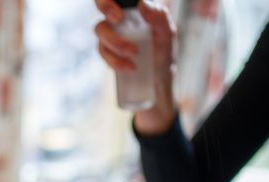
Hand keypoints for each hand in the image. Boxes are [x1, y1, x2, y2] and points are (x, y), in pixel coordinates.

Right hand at [94, 0, 176, 134]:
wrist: (156, 86)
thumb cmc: (164, 56)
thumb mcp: (167, 36)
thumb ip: (159, 17)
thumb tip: (142, 3)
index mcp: (136, 10)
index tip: (122, 10)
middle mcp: (121, 18)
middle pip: (102, 3)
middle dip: (105, 5)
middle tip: (118, 19)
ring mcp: (112, 34)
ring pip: (100, 28)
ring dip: (115, 42)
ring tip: (134, 54)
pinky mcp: (107, 53)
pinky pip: (102, 51)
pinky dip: (114, 60)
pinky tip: (128, 67)